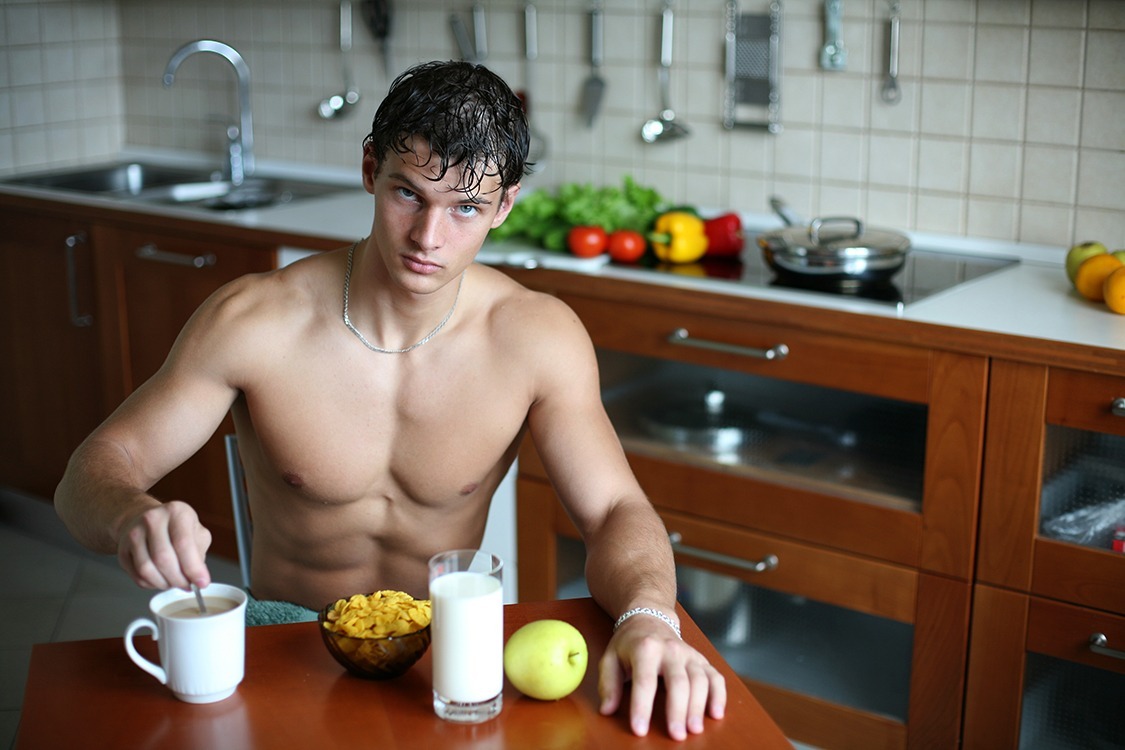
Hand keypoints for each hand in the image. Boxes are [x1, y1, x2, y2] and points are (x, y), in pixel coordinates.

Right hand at [116, 500, 212, 590]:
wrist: (144, 519)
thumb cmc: (176, 528)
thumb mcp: (196, 532)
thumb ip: (199, 554)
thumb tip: (198, 578)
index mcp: (176, 512)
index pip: (183, 544)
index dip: (193, 568)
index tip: (202, 583)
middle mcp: (152, 519)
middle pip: (163, 559)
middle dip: (179, 579)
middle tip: (188, 586)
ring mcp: (134, 534)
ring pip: (147, 570)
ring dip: (164, 583)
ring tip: (175, 583)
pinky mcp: (122, 550)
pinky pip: (137, 576)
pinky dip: (152, 584)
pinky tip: (161, 579)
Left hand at [598, 613, 725, 739]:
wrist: (649, 619)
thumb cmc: (629, 644)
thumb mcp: (610, 659)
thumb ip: (608, 685)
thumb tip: (607, 710)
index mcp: (645, 649)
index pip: (644, 681)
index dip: (642, 706)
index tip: (640, 730)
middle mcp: (670, 650)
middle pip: (678, 682)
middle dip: (678, 710)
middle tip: (676, 735)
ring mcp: (689, 654)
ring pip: (700, 680)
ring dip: (699, 706)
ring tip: (695, 729)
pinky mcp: (701, 660)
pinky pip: (715, 677)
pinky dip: (719, 695)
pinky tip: (716, 714)